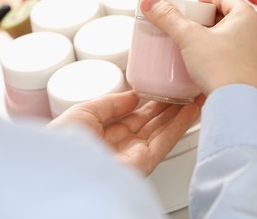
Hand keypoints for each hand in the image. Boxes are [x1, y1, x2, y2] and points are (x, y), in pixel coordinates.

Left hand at [48, 91, 203, 175]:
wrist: (60, 167)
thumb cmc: (62, 142)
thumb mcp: (85, 112)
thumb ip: (112, 103)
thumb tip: (134, 95)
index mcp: (107, 133)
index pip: (136, 116)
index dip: (152, 103)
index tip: (165, 89)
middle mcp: (123, 145)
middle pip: (153, 123)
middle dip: (171, 107)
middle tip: (186, 90)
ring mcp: (135, 155)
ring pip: (164, 131)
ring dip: (181, 113)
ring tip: (196, 96)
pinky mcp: (144, 164)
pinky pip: (166, 141)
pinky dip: (181, 125)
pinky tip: (192, 110)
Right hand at [139, 0, 256, 94]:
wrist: (237, 106)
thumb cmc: (220, 68)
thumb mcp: (189, 38)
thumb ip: (169, 19)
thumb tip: (152, 3)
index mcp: (247, 19)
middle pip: (233, 20)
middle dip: (213, 19)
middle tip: (195, 23)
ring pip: (238, 42)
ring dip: (221, 40)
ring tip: (202, 46)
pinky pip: (240, 62)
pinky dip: (227, 59)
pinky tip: (213, 67)